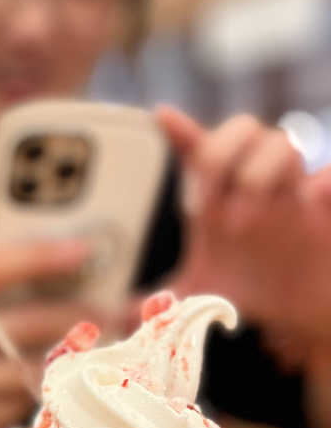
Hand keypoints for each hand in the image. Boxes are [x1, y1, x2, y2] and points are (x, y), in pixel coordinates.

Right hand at [0, 238, 96, 427]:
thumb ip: (1, 287)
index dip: (40, 256)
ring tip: (112, 347)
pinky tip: (75, 383)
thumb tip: (83, 263)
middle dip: (81, 314)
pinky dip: (53, 391)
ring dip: (77, 358)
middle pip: (25, 323)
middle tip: (123, 308)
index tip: (86, 248)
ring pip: (31, 369)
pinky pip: (22, 404)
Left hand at [157, 105, 330, 338]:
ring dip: (260, 172)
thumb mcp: (203, 291)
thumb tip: (118, 312)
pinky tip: (316, 194)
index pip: (200, 149)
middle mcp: (257, 181)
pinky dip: (328, 180)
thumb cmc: (249, 284)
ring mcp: (295, 191)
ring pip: (284, 144)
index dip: (181, 129)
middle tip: (205, 200)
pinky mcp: (328, 210)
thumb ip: (163, 297)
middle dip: (222, 153)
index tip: (161, 116)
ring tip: (242, 221)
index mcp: (222, 193)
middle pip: (243, 129)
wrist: (303, 310)